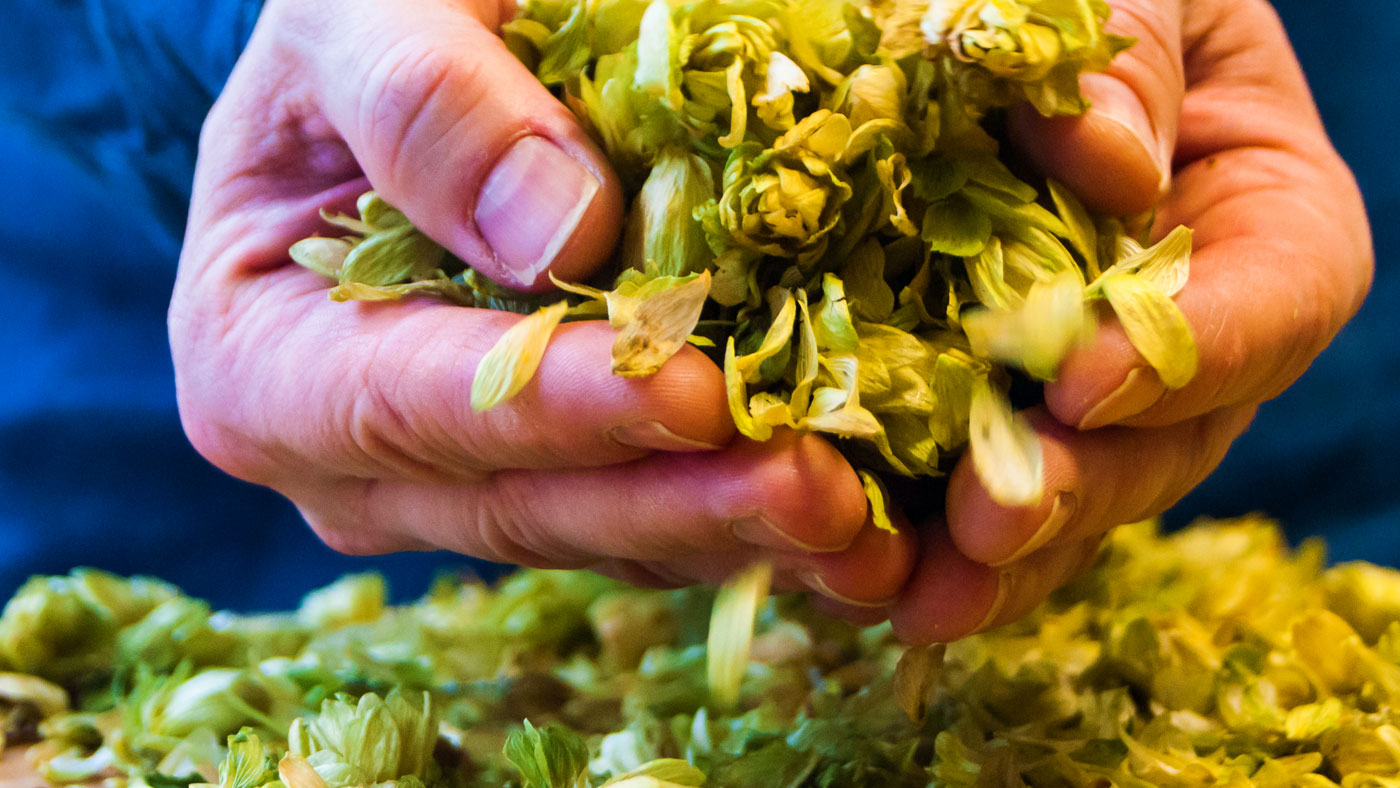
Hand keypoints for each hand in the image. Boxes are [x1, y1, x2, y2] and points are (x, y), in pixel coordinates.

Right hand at [169, 0, 915, 602]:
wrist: (418, 78)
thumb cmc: (370, 31)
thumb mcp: (359, 16)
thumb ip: (424, 101)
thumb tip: (556, 233)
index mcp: (265, 364)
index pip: (406, 405)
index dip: (557, 406)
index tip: (694, 395)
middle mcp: (354, 463)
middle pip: (519, 504)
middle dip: (675, 499)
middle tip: (820, 491)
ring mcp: (460, 488)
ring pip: (602, 535)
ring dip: (736, 532)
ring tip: (862, 522)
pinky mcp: (557, 483)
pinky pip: (652, 521)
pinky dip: (748, 518)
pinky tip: (852, 515)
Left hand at [888, 0, 1372, 642]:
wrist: (972, 22)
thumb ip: (1128, 55)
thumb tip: (1112, 168)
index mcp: (1255, 209)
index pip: (1279, 296)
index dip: (1200, 354)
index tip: (1091, 385)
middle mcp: (1178, 323)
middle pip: (1166, 437)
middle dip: (1077, 490)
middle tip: (988, 525)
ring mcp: (1075, 384)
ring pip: (1063, 494)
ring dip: (989, 559)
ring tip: (914, 596)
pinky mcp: (970, 407)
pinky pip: (957, 488)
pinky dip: (913, 536)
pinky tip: (855, 575)